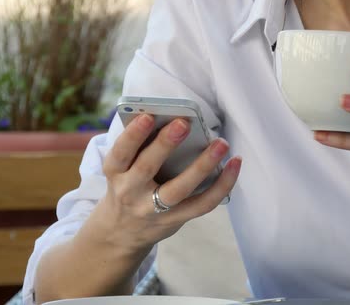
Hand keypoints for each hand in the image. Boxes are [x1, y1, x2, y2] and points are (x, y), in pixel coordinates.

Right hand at [100, 114, 241, 254]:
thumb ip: (140, 150)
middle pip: (147, 167)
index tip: (148, 117)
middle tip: (183, 123)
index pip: (121, 153)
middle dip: (165, 145)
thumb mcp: (122, 170)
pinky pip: (203, 203)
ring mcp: (154, 209)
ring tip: (220, 144)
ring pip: (179, 189)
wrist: (122, 232)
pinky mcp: (176, 219)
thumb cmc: (128, 187)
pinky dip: (222, 184)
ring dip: (202, 165)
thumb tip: (173, 121)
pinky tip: (234, 163)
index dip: (133, 135)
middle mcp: (131, 192)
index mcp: (115, 173)